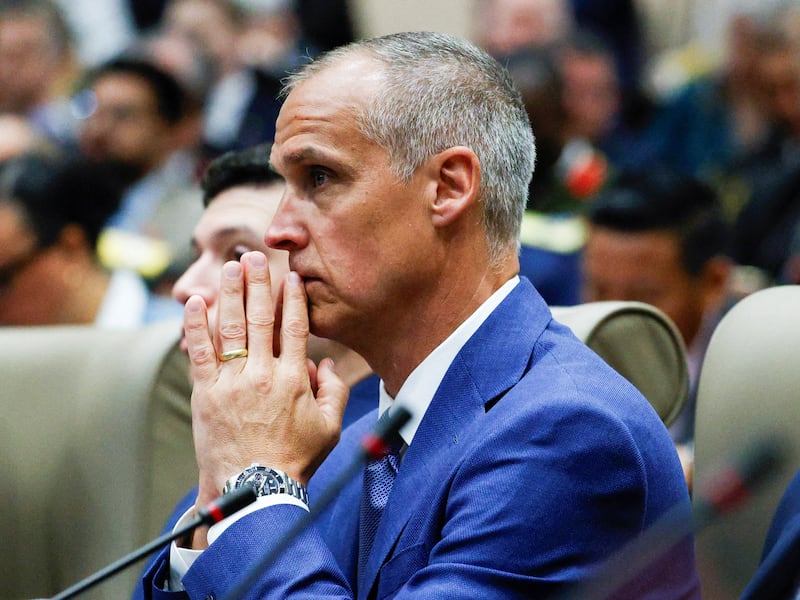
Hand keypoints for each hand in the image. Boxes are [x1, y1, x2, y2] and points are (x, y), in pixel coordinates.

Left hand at [184, 251, 348, 509]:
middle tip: (256, 256)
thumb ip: (333, 391)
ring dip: (230, 293)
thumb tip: (324, 363)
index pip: (295, 327)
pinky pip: (199, 352)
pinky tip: (195, 302)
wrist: (254, 490)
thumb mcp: (329, 428)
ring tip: (230, 267)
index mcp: (294, 379)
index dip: (292, 298)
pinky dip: (195, 326)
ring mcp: (232, 382)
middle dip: (258, 282)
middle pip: (260, 317)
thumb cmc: (294, 460)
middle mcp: (263, 374)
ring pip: (230, 327)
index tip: (290, 276)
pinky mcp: (206, 393)